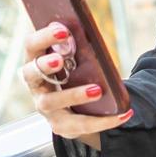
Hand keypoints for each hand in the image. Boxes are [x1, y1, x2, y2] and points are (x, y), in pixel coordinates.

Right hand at [21, 21, 132, 148]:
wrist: (79, 110)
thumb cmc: (77, 74)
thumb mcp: (77, 59)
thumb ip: (79, 47)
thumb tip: (91, 32)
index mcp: (38, 61)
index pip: (31, 45)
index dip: (44, 37)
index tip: (63, 30)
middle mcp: (36, 85)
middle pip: (31, 74)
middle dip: (44, 65)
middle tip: (59, 60)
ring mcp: (45, 107)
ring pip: (52, 102)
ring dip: (74, 95)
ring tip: (97, 90)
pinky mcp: (60, 126)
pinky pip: (80, 124)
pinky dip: (104, 120)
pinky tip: (124, 113)